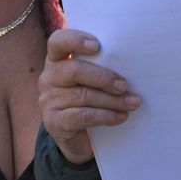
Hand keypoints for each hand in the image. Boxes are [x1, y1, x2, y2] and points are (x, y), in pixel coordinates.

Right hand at [40, 29, 140, 164]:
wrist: (80, 139)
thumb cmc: (91, 101)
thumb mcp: (93, 81)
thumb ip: (100, 68)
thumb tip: (129, 64)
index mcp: (56, 60)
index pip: (57, 42)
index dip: (75, 40)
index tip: (97, 46)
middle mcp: (48, 78)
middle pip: (74, 70)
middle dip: (103, 78)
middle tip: (124, 86)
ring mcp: (48, 100)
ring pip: (82, 95)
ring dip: (112, 100)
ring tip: (132, 103)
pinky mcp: (53, 122)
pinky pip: (83, 116)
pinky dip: (105, 116)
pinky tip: (120, 117)